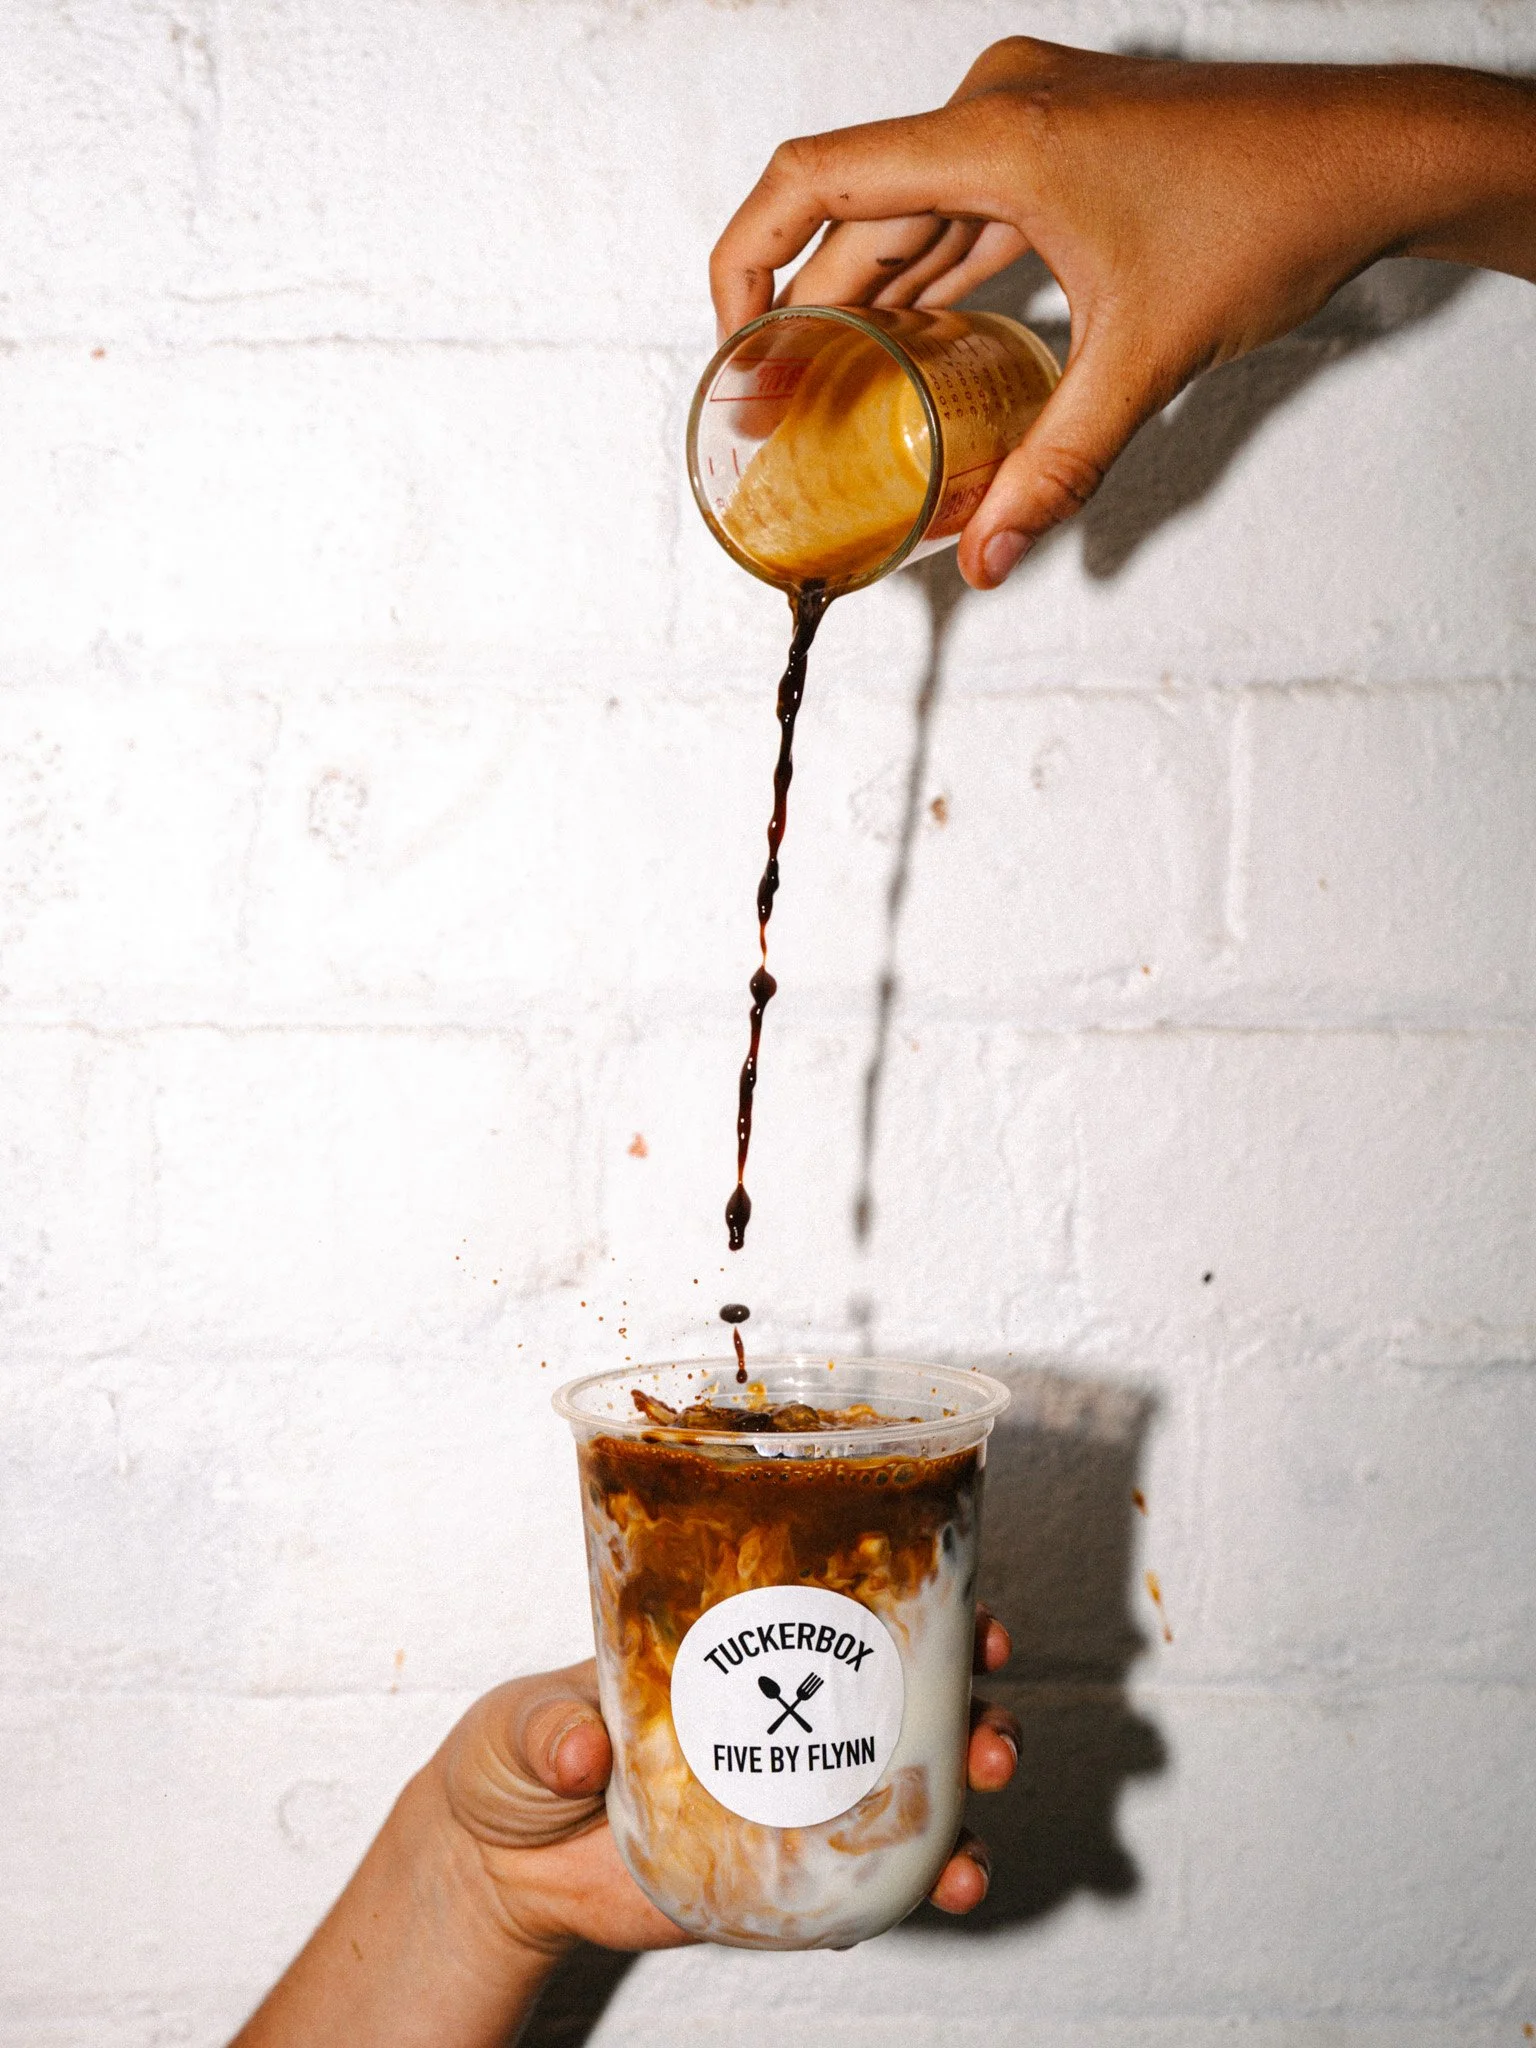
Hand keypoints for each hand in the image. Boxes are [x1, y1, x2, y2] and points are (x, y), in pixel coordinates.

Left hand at [232, 1609, 1019, 2045]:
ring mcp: (786, 1795)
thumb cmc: (515, 1755)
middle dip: (971, 1701)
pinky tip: (944, 1884)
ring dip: (963, 1794)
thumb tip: (587, 1746)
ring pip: (905, 1785)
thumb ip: (549, 1729)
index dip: (922, 1596)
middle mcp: (777, 1712)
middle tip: (987, 1720)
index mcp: (733, 1644)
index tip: (970, 1602)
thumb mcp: (520, 1723)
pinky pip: (864, 1878)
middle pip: (904, 1694)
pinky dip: (919, 1882)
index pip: (841, 1604)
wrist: (497, 1867)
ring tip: (977, 1817)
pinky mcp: (777, 1874)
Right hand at [711, 39, 1535, 586]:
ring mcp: (1028, 119)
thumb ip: (1055, 466)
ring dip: (863, 300)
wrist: (1372, 155)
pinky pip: (958, 212)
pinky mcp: (1057, 144)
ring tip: (823, 390)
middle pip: (854, 214)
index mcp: (996, 135)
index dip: (741, 260)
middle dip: (802, 313)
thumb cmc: (1275, 210)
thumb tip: (991, 555)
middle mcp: (997, 108)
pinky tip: (908, 344)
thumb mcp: (1144, 358)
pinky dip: (926, 277)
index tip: (730, 346)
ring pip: (906, 216)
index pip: (812, 178)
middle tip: (773, 409)